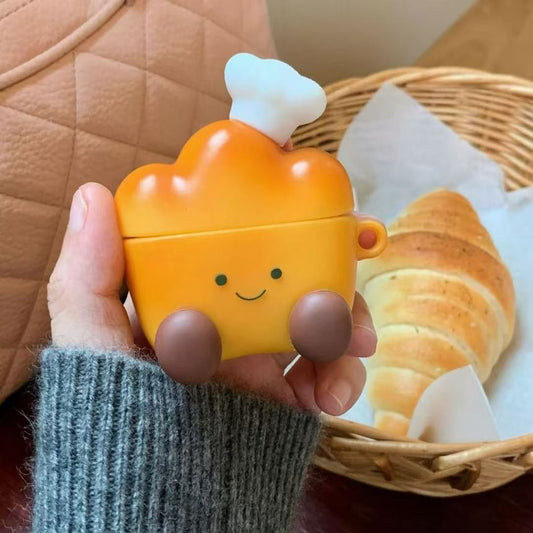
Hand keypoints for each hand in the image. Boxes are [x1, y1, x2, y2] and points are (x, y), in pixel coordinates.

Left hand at [48, 183, 375, 414]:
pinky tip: (331, 393)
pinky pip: (328, 373)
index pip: (238, 242)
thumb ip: (87, 276)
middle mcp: (232, 318)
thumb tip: (93, 193)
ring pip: (322, 319)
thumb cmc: (111, 408)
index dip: (275, 217)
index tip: (306, 201)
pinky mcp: (286, 394)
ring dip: (348, 322)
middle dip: (330, 265)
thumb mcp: (90, 340)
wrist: (156, 489)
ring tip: (356, 342)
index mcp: (196, 293)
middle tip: (357, 252)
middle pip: (293, 275)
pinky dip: (342, 377)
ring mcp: (263, 356)